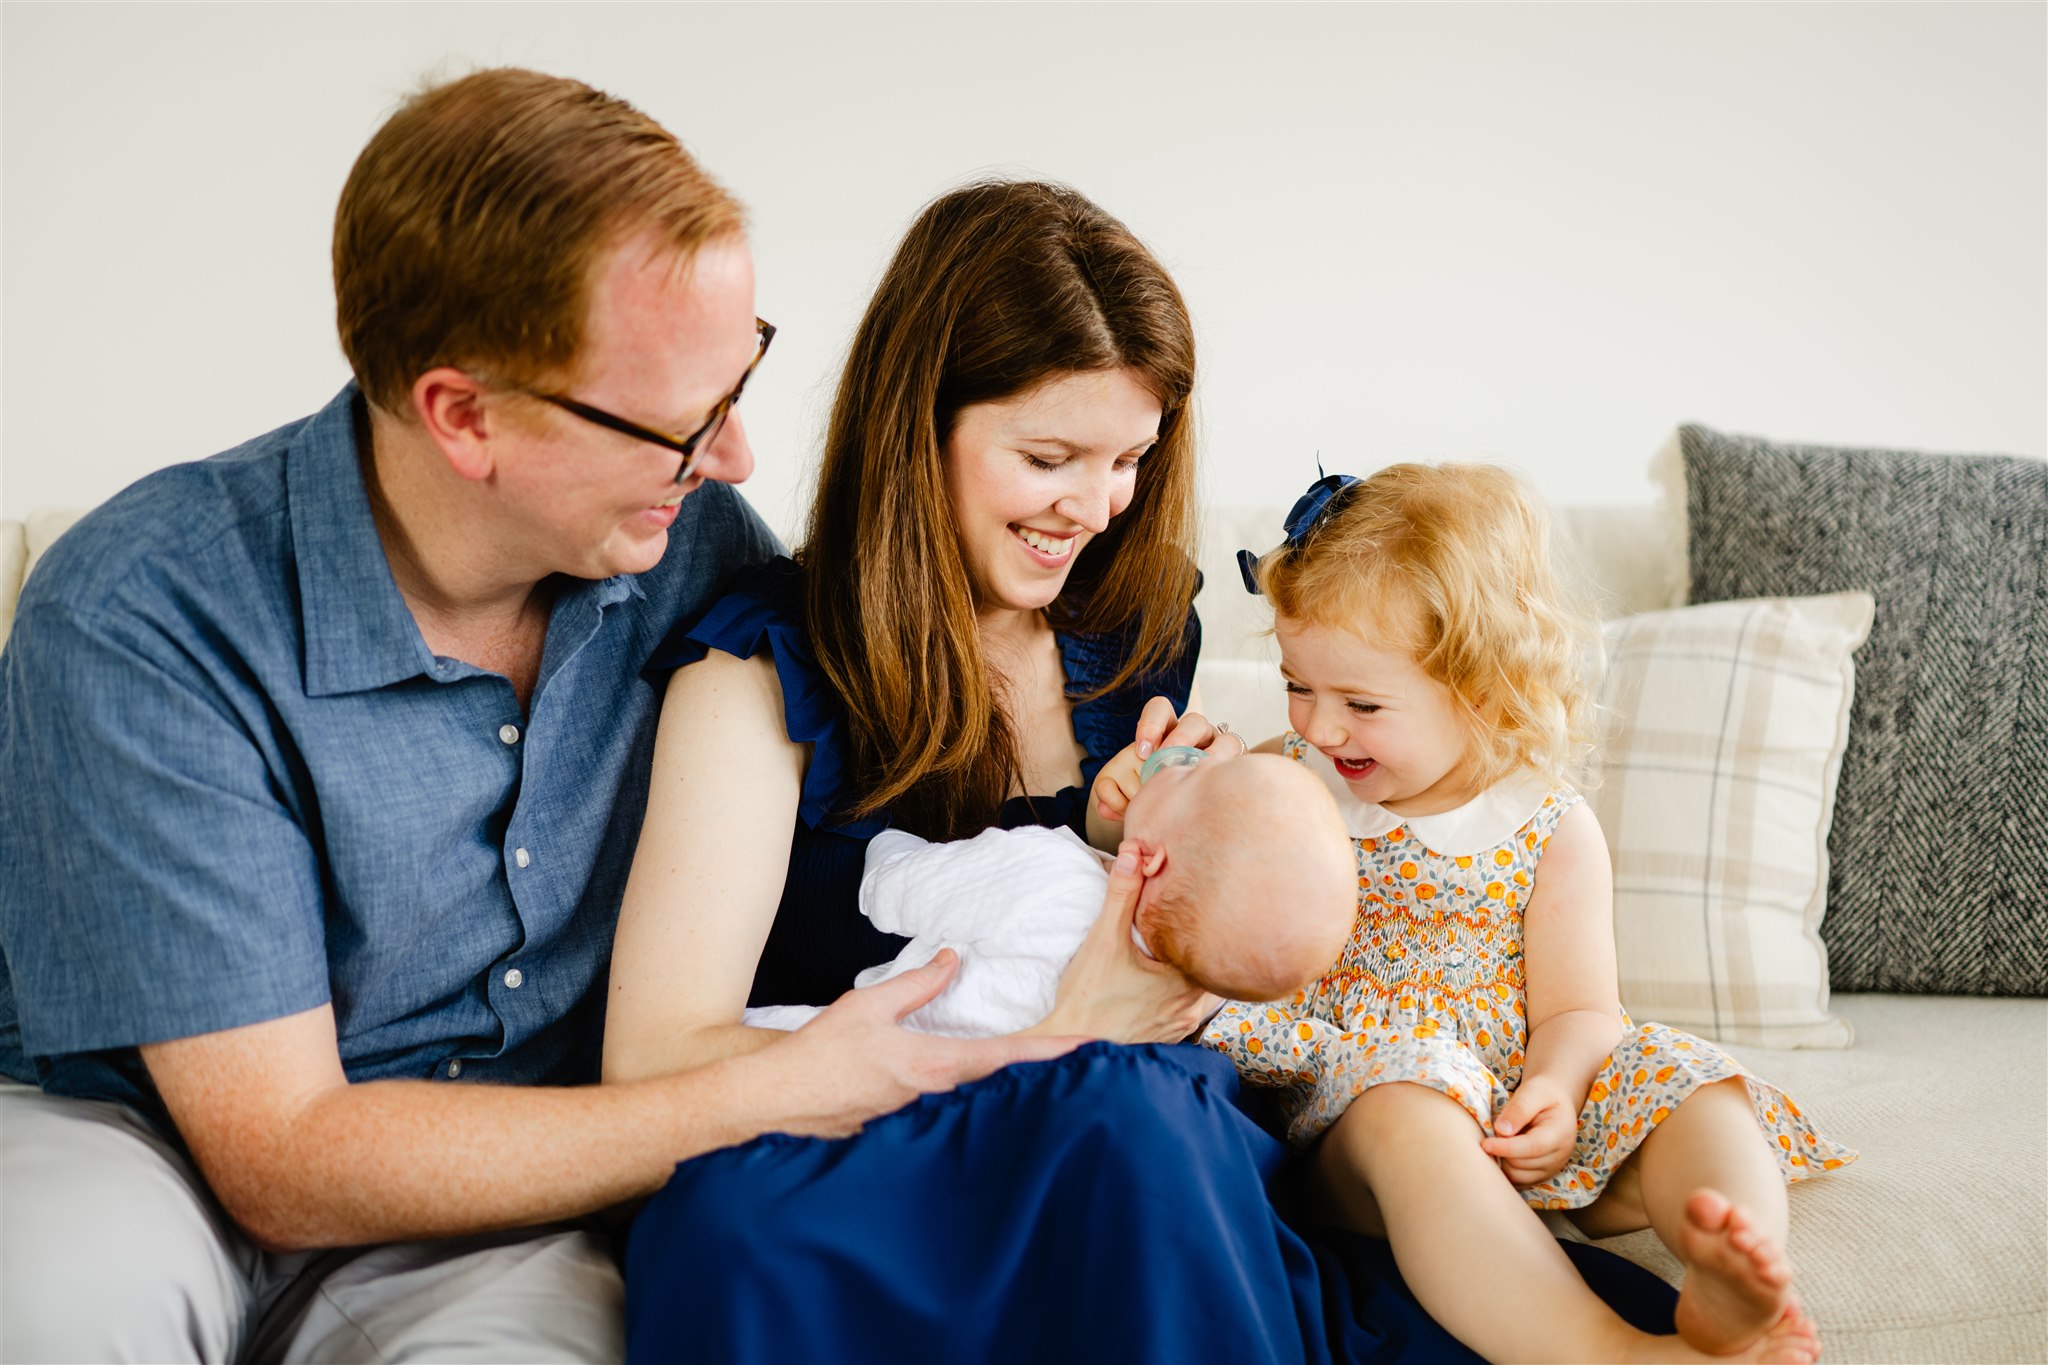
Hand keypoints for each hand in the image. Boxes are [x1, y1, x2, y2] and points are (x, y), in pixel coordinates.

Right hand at [757, 950, 1082, 1139]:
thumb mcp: (870, 1006)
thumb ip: (918, 983)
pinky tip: (985, 1096)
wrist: (779, 1102)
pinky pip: (951, 1114)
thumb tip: (952, 960)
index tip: (1088, 1049)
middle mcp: (936, 1098)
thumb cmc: (820, 1055)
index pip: (1006, 1058)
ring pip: (978, 1101)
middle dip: (1040, 1074)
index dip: (1050, 1053)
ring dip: (1009, 1088)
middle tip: (1081, 1060)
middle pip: (1001, 1086)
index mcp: (934, 1065)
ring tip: (1043, 1076)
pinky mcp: (906, 1130)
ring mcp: (922, 1119)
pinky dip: (974, 1101)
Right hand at [1029, 840, 1219, 1043]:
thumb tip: (1133, 853)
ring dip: (1189, 973)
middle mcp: (1191, 1008)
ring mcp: (1180, 1026)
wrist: (1071, 1049)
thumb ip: (1121, 894)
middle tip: (1191, 926)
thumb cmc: (1088, 999)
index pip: (1216, 948)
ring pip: (1200, 992)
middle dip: (1199, 949)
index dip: (1209, 927)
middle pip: (1210, 970)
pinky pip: (1184, 1010)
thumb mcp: (1104, 940)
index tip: (1203, 908)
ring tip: (1175, 953)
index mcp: (1185, 982)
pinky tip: (1160, 983)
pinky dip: (1178, 994)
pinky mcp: (1166, 1037)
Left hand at [1093, 696, 1249, 824]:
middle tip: (1166, 760)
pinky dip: (1227, 765)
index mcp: (1167, 731)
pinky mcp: (1236, 766)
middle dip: (1179, 738)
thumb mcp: (1130, 792)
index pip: (1160, 709)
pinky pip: (1239, 758)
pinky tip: (1213, 783)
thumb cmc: (1158, 796)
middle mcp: (1195, 735)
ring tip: (1193, 772)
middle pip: (1194, 720)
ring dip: (1208, 754)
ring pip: (1224, 737)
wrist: (1192, 813)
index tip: (1142, 751)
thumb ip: (1115, 797)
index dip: (1150, 724)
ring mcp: (1219, 749)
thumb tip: (1104, 806)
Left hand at [1481, 1076, 1579, 1186]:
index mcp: (1561, 1133)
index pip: (1532, 1147)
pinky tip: (1501, 1151)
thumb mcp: (1533, 1092)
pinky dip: (1505, 1168)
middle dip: (1502, 1149)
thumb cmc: (1543, 1093)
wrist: (1555, 1102)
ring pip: (1517, 1174)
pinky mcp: (1541, 1174)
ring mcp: (1551, 1167)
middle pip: (1522, 1163)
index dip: (1506, 1147)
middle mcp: (1559, 1155)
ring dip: (1502, 1160)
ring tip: (1500, 1139)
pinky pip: (1517, 1179)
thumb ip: (1519, 1109)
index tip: (1485, 1144)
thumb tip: (1502, 1130)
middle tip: (1493, 1130)